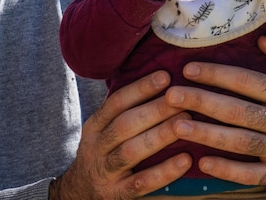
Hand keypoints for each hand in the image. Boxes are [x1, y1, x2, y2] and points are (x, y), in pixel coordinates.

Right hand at [52, 71, 191, 199]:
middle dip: (155, 109)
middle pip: (125, 125)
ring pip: (131, 151)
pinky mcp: (117, 195)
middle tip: (182, 98)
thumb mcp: (103, 129)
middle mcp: (97, 147)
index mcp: (95, 126)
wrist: (79, 194)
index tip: (165, 76)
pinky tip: (185, 160)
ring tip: (186, 123)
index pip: (116, 102)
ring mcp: (106, 172)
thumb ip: (124, 109)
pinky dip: (164, 172)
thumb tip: (160, 77)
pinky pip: (142, 184)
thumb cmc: (104, 153)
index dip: (140, 88)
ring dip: (160, 135)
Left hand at [165, 36, 265, 194]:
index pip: (248, 81)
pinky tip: (203, 163)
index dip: (217, 74)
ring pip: (241, 142)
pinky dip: (228, 170)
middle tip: (172, 95)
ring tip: (176, 125)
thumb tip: (263, 39)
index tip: (188, 69)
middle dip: (202, 101)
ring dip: (207, 134)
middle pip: (238, 111)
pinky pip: (252, 175)